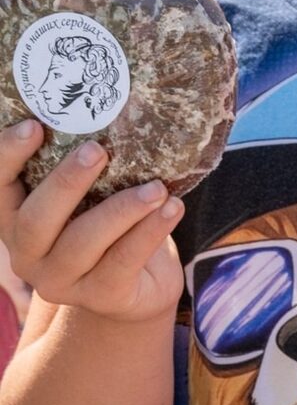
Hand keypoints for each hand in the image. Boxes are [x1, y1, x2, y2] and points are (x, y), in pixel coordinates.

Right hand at [0, 124, 183, 324]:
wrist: (140, 284)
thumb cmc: (108, 225)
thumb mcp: (90, 196)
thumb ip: (85, 166)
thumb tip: (112, 108)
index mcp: (15, 220)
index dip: (8, 157)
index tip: (33, 126)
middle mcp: (28, 254)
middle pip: (36, 220)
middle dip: (66, 183)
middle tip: (97, 150)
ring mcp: (61, 281)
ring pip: (83, 243)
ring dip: (121, 210)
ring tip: (156, 187)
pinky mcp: (102, 297)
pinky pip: (123, 262)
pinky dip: (149, 232)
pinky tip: (172, 208)